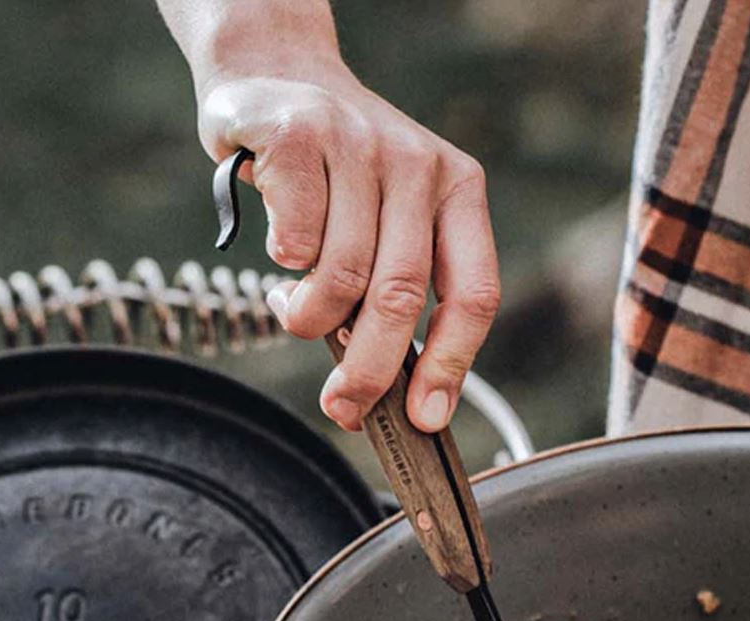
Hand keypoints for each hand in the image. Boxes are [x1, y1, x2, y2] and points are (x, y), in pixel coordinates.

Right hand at [199, 71, 499, 432]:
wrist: (276, 74)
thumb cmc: (336, 175)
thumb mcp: (389, 219)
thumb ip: (396, 288)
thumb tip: (389, 394)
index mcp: (458, 191)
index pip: (473, 292)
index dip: (452, 364)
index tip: (425, 418)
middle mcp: (418, 164)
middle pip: (401, 297)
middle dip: (369, 370)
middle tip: (343, 408)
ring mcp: (360, 144)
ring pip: (342, 277)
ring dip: (310, 319)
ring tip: (293, 312)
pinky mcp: (301, 136)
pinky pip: (294, 242)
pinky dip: (282, 267)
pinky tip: (279, 260)